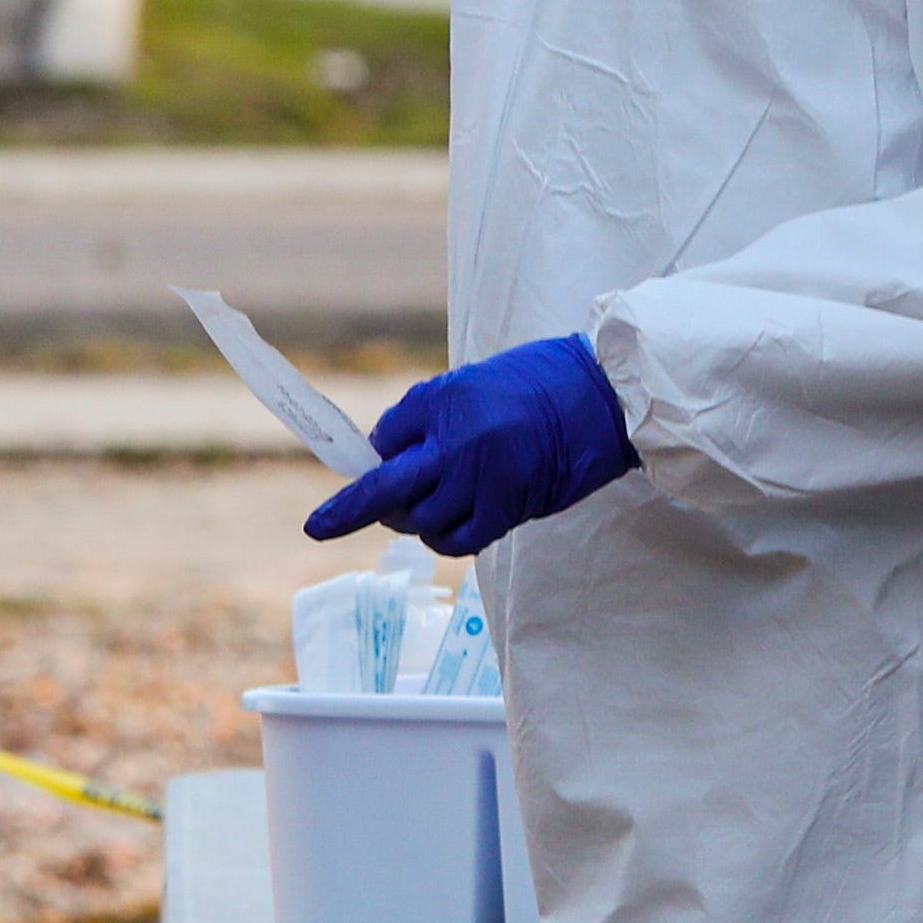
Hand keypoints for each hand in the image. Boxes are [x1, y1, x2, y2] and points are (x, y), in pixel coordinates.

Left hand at [306, 333, 637, 556]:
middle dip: (345, 511)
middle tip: (319, 526)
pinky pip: (457, 540)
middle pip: (384, 487)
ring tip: (421, 508)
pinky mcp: (507, 509)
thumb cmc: (539, 382)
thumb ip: (431, 420)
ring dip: (411, 520)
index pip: (385, 438)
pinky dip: (444, 539)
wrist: (602, 395)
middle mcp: (454, 442)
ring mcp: (479, 480)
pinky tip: (447, 528)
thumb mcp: (473, 383)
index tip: (362, 468)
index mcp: (441, 400)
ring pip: (420, 520)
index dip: (372, 457)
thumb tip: (389, 457)